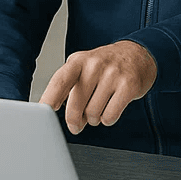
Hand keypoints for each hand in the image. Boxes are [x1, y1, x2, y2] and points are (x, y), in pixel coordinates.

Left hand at [39, 40, 157, 133]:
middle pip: (75, 105)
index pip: (60, 81)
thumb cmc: (106, 65)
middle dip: (74, 121)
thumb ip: (68, 87)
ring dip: (94, 118)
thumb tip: (51, 112)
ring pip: (93, 114)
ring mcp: (113, 74)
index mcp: (79, 60)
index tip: (42, 113)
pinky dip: (108, 119)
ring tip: (99, 107)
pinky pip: (110, 116)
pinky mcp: (128, 85)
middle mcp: (95, 64)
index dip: (49, 98)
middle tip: (76, 124)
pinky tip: (111, 108)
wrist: (138, 54)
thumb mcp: (83, 67)